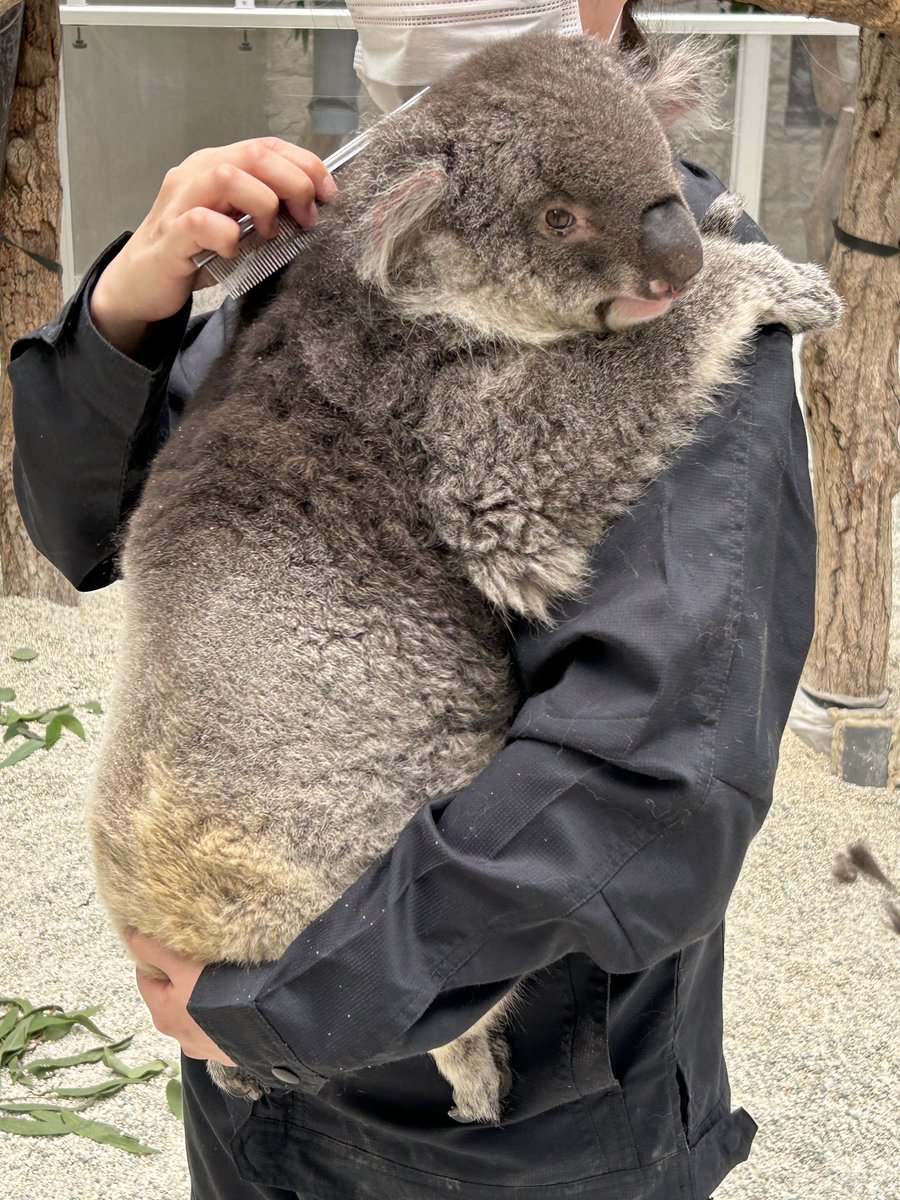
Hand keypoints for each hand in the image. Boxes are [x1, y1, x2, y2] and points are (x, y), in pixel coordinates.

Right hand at [91, 138, 337, 355]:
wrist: (141, 284)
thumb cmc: (194, 253)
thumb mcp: (237, 225)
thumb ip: (265, 211)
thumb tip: (311, 210)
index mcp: (217, 166)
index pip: (268, 146)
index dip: (306, 164)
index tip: (329, 194)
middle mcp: (197, 174)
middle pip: (254, 154)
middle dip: (293, 183)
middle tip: (307, 218)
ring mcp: (180, 201)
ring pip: (228, 176)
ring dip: (262, 204)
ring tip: (270, 234)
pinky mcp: (169, 236)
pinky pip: (201, 223)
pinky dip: (227, 236)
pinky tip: (233, 252)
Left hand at [124, 929, 235, 1065]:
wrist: (264, 1026)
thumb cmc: (217, 994)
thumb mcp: (182, 967)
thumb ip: (155, 950)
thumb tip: (129, 934)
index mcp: (162, 1014)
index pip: (146, 977)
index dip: (154, 954)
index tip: (172, 938)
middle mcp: (178, 1035)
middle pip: (171, 994)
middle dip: (181, 974)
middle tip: (200, 953)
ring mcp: (204, 1045)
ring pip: (194, 1010)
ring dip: (202, 995)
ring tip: (222, 975)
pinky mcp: (228, 1049)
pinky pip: (219, 1023)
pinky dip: (222, 1010)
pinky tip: (237, 999)